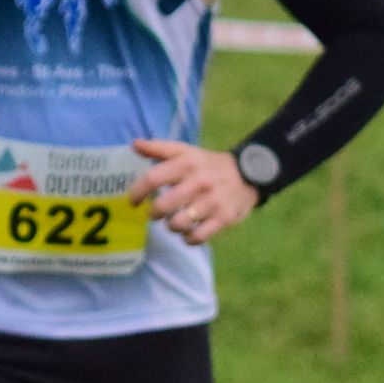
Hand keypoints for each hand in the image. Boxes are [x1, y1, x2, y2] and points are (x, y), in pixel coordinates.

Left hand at [127, 138, 258, 245]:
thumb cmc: (207, 165)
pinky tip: (188, 232)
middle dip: (153, 214)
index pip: (153, 179)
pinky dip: (188, 238)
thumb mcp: (185, 151)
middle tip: (155, 214)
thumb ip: (159, 148)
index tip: (133, 201)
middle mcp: (199, 182)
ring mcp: (212, 202)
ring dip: (171, 226)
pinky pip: (197, 237)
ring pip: (178, 224)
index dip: (137, 192)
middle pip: (163, 206)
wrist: (249, 174)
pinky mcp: (224, 218)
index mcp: (187, 164)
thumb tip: (135, 144)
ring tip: (173, 222)